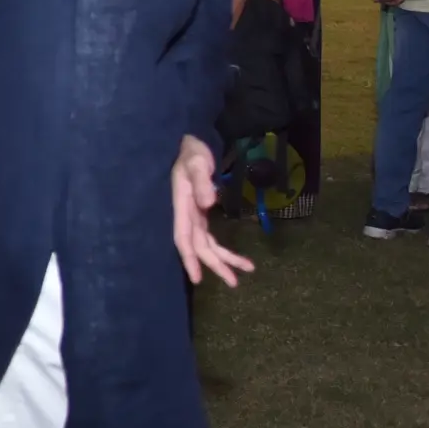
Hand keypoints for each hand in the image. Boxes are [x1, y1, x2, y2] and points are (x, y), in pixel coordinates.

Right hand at [170, 137, 255, 289]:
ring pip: (208, 245)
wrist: (190, 145)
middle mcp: (187, 216)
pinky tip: (237, 257)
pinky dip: (223, 249)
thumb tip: (209, 203)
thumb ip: (202, 181)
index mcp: (182, 207)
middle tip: (234, 283)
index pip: (184, 239)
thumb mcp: (196, 163)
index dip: (190, 259)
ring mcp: (194, 217)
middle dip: (216, 265)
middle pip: (200, 247)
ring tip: (246, 270)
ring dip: (224, 259)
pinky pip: (211, 237)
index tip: (198, 278)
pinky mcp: (201, 215)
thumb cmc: (191, 153)